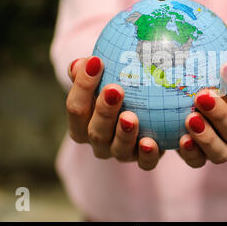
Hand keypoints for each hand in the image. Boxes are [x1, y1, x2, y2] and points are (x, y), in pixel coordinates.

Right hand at [66, 56, 162, 170]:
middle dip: (104, 111)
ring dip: (124, 133)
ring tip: (130, 117)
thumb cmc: (118, 88)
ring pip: (118, 149)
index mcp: (82, 124)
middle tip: (115, 89)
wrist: (147, 108)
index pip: (76, 107)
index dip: (83, 86)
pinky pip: (145, 163)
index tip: (96, 62)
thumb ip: (89, 70)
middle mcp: (98, 142)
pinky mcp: (143, 159)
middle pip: (95, 132)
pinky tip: (150, 142)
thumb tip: (80, 63)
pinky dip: (147, 155)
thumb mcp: (103, 77)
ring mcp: (120, 153)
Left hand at [177, 41, 226, 167]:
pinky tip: (180, 139)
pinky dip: (190, 153)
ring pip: (220, 153)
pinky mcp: (199, 157)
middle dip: (221, 115)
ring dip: (206, 138)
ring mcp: (222, 150)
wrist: (200, 98)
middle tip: (202, 95)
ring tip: (190, 119)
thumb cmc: (222, 77)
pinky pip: (196, 161)